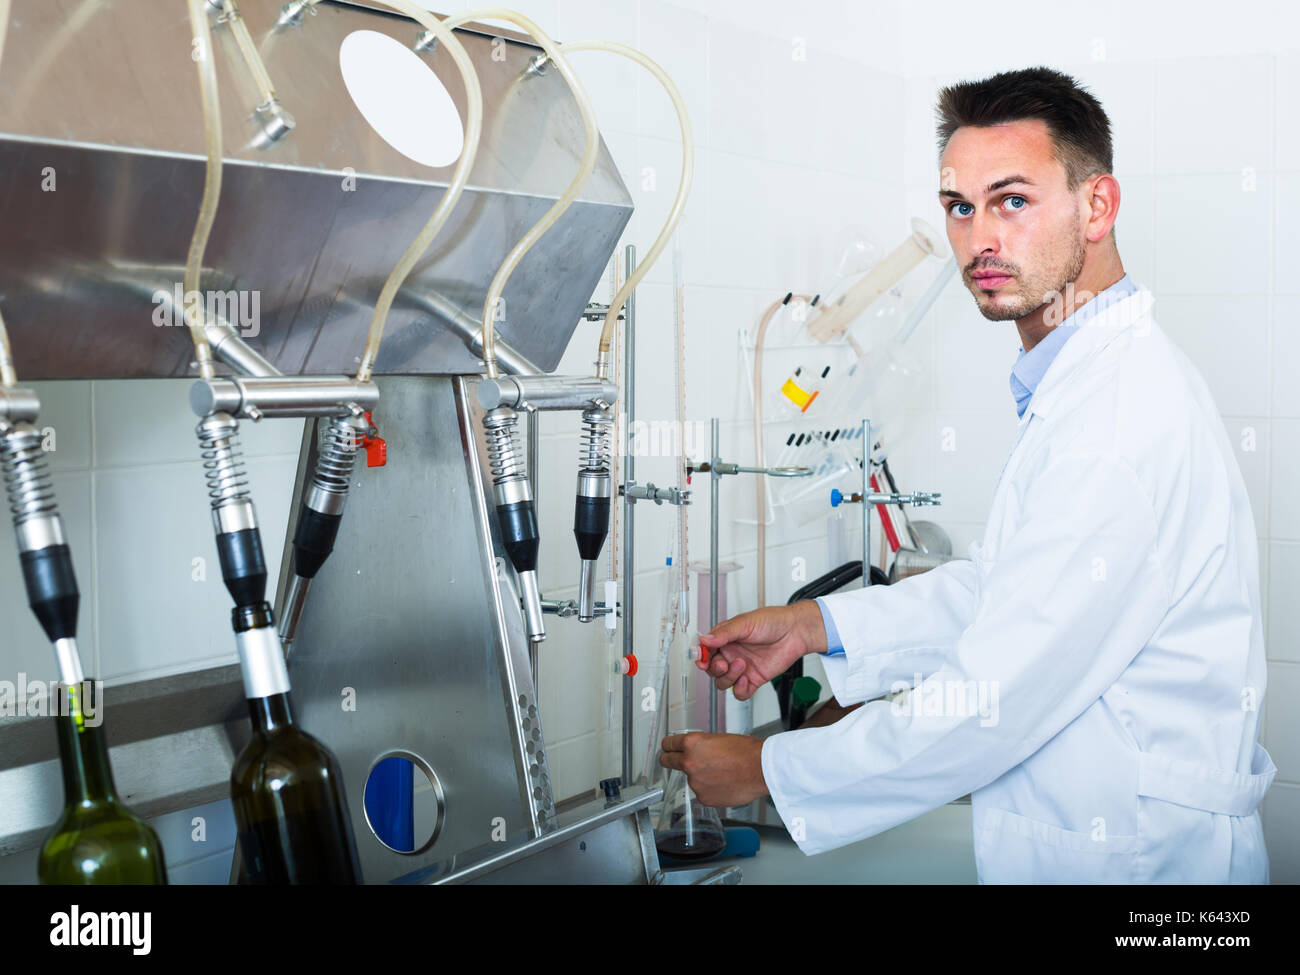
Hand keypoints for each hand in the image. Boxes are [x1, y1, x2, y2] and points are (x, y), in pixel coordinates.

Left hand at [659, 732, 767, 807]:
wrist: (760, 769)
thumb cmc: (746, 752)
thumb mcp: (718, 739)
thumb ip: (701, 747)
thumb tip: (696, 752)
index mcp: (692, 744)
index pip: (669, 744)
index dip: (668, 746)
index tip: (667, 749)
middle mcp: (689, 763)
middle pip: (667, 761)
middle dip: (668, 760)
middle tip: (671, 760)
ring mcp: (695, 783)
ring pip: (691, 779)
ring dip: (700, 777)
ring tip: (721, 773)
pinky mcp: (703, 798)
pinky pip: (702, 793)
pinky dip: (710, 790)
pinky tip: (724, 784)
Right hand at [696, 601, 826, 699]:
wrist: (795, 632)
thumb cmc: (772, 621)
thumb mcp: (745, 623)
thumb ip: (724, 633)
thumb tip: (704, 640)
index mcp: (725, 639)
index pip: (706, 651)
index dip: (701, 657)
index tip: (702, 660)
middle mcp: (731, 654)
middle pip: (712, 669)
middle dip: (715, 668)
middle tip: (724, 663)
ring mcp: (742, 668)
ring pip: (723, 682)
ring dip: (728, 678)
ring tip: (741, 665)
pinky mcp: (754, 679)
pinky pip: (740, 692)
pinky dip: (740, 690)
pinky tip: (746, 680)